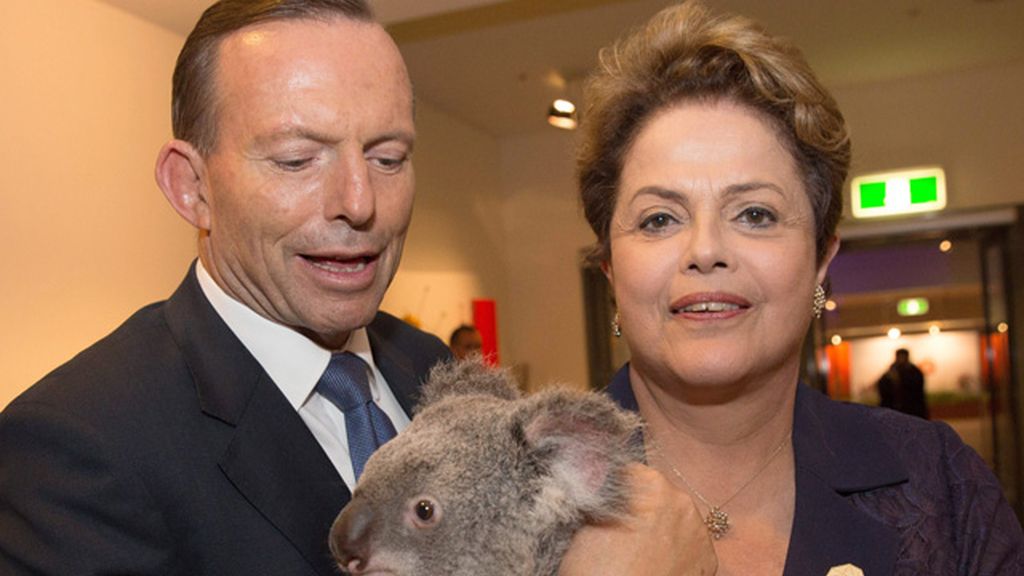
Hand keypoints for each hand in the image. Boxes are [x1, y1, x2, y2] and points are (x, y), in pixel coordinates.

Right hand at [559, 464, 716, 575]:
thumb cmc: (598, 567)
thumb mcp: (586, 522)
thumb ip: (600, 493)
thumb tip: (598, 477)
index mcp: (652, 484)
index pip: (631, 472)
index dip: (616, 490)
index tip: (606, 508)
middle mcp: (682, 502)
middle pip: (658, 494)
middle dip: (642, 508)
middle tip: (621, 534)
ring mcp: (699, 532)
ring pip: (676, 519)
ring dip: (661, 527)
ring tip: (640, 552)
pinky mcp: (709, 560)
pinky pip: (689, 544)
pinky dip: (677, 550)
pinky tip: (657, 564)